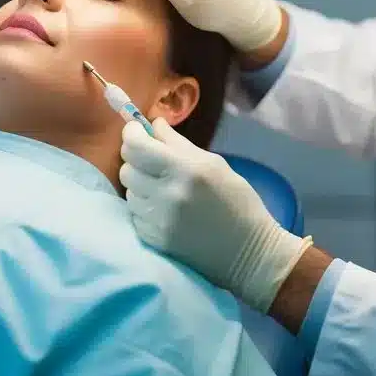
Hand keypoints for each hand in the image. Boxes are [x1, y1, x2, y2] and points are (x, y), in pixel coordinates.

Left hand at [120, 119, 311, 312]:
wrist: (248, 251)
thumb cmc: (237, 200)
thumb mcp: (213, 164)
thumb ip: (178, 143)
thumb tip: (153, 124)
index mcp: (185, 169)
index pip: (136, 145)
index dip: (131, 134)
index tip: (137, 132)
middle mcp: (166, 193)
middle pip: (127, 167)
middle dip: (136, 159)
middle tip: (153, 161)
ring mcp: (157, 219)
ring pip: (128, 190)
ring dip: (140, 184)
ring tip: (162, 188)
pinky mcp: (152, 239)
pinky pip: (134, 213)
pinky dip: (144, 207)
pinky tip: (164, 209)